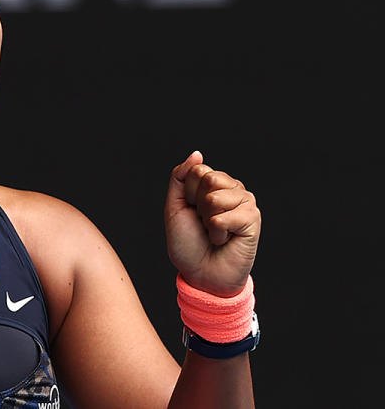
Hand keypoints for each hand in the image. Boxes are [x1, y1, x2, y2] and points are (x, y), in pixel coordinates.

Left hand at [164, 151, 260, 296]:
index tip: (192, 212)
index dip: (188, 194)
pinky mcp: (253, 219)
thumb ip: (181, 177)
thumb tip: (197, 154)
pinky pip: (224, 216)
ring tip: (214, 232)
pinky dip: (217, 232)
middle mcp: (233, 189)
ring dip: (207, 220)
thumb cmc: (187, 243)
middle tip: (204, 223)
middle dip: (198, 205)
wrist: (200, 273)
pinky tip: (224, 240)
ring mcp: (245, 203)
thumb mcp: (175, 206)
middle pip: (208, 179)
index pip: (198, 170)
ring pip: (215, 197)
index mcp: (214, 184)